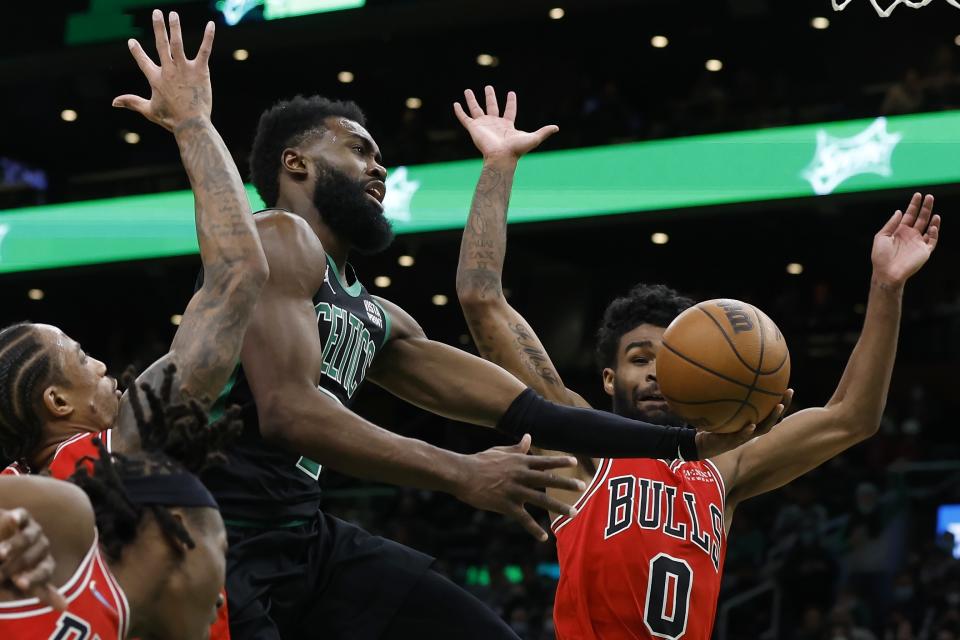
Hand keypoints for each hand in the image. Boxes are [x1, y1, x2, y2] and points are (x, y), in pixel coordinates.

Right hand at [0, 508, 65, 611]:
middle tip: (2, 572)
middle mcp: (43, 546)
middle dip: (18, 565)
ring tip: (1, 555)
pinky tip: (13, 519)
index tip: (20, 584)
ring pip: (28, 538)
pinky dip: (18, 517)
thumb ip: (40, 591)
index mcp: (43, 563)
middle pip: (34, 556)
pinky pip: (23, 516)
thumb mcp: (18, 582)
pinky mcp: (22, 517)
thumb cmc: (8, 569)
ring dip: (14, 546)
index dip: (33, 577)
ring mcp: (33, 530)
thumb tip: (66, 606)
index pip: (44, 572)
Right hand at [112, 10, 214, 130]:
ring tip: (173, 14)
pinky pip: (204, 50)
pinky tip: (211, 25)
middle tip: (156, 13)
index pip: (143, 61)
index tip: (132, 41)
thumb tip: (114, 102)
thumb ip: (132, 102)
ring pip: (178, 43)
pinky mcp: (200, 71)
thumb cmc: (171, 119)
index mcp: (156, 79)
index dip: (137, 51)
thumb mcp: (149, 110)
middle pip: (161, 44)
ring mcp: (184, 69)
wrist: (191, 124)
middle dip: (158, 27)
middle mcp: (168, 70)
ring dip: (175, 27)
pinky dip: (208, 37)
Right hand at [453, 86, 558, 160]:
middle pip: (491, 106)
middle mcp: (494, 123)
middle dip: (490, 96)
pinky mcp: (474, 128)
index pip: (509, 110)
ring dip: (472, 100)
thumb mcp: (533, 138)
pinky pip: (464, 118)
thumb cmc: (516, 150)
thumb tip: (557, 128)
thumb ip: (544, 131)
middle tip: (488, 87)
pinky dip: (459, 111)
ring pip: (476, 109)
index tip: (511, 93)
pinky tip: (455, 104)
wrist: (501, 158)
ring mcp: (483, 125)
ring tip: (468, 90)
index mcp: (507, 125)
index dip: (511, 102)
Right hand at [454, 434, 583, 540]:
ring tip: (573, 513)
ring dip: (559, 507)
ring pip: (541, 500)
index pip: (544, 461)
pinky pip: (523, 519)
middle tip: (582, 487)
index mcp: (519, 462)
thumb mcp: (500, 451)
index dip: (559, 461)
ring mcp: (514, 490)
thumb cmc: (480, 461)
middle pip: (548, 479)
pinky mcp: (506, 505)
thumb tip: (528, 437)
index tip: (574, 460)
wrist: (462, 474)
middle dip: (566, 483)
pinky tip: (543, 537)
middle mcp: (520, 475)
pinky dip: (534, 529)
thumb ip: (517, 448)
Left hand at [695, 389, 792, 457]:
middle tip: (788, 392)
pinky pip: (741, 437)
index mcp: (751, 422)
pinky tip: (751, 425)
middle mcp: (751, 429)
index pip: (770, 412)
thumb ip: (724, 397)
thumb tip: (724, 374)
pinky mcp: (731, 442)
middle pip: (773, 418)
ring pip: (762, 429)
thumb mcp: (719, 410)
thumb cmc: (713, 425)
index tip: (788, 389)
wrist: (700, 444)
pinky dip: (747, 431)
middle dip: (783, 405)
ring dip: (772, 418)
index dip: (782, 402)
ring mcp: (743, 437)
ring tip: (778, 406)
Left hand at [872, 193, 940, 286]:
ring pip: (928, 227)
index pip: (909, 215)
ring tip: (934, 210)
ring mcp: (918, 243)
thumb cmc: (880, 256)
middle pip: (920, 218)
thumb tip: (899, 211)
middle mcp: (910, 235)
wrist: (886, 273)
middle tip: (929, 196)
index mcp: (899, 231)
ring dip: (932, 219)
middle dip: (925, 207)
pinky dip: (934, 233)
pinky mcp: (924, 251)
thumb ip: (891, 224)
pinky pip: (932, 240)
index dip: (914, 205)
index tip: (918, 195)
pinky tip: (933, 226)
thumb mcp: (881, 237)